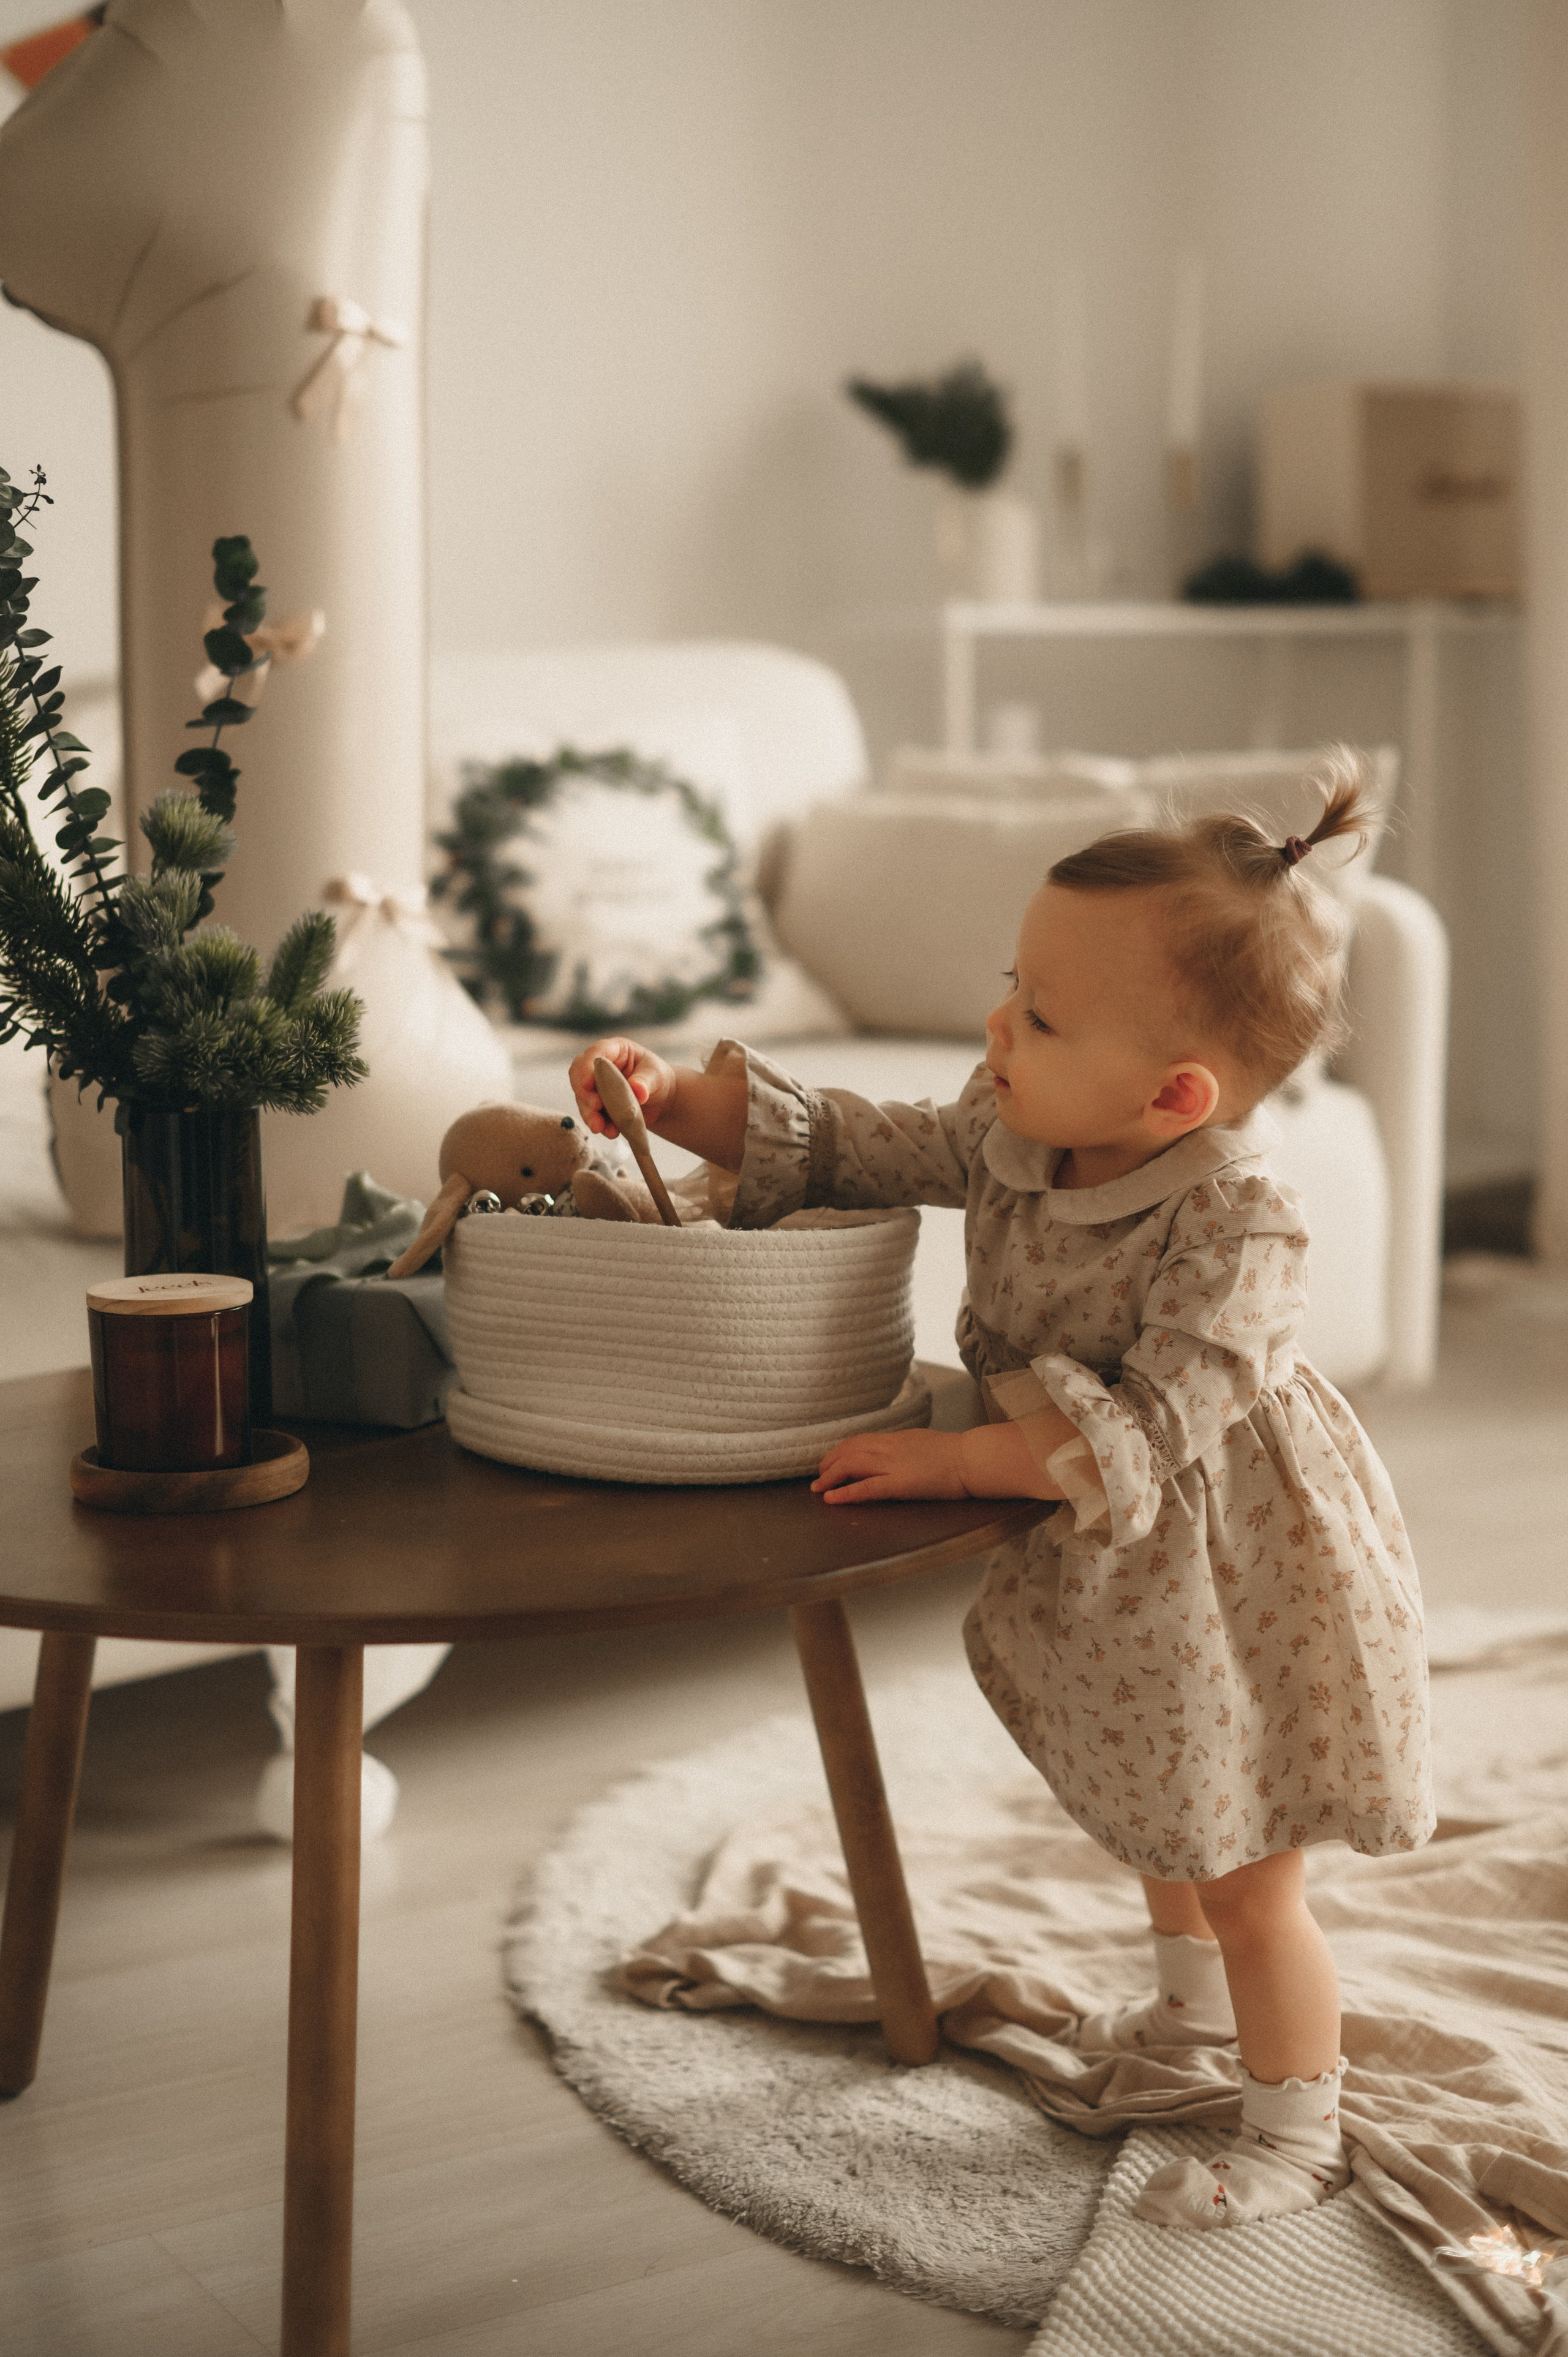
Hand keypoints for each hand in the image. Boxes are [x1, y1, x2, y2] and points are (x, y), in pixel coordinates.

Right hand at [568, 1037, 675, 1138]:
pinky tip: (610, 1131)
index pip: (595, 1053)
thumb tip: (637, 1090)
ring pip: (583, 1098)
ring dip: (590, 1114)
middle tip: (596, 1107)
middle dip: (585, 1093)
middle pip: (579, 1075)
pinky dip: (598, 1124)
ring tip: (601, 1127)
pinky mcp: (596, 1104)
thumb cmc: (657, 1079)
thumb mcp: (656, 1076)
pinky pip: (591, 1114)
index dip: (587, 1068)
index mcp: (614, 1050)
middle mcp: (599, 1066)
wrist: (660, 1100)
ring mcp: (595, 1086)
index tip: (587, 1084)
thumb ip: (645, 1081)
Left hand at [812, 1429, 969, 1503]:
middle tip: (819, 1475)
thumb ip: (907, 1448)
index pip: (860, 1440)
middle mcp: (890, 1447)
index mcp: (898, 1438)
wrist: (973, 1459)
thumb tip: (897, 1454)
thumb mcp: (925, 1443)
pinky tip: (831, 1499)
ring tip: (818, 1488)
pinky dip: (845, 1493)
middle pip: (849, 1449)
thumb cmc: (957, 1455)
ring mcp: (894, 1465)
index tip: (831, 1460)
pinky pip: (866, 1488)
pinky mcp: (900, 1484)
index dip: (840, 1450)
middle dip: (829, 1462)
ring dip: (829, 1476)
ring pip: (851, 1464)